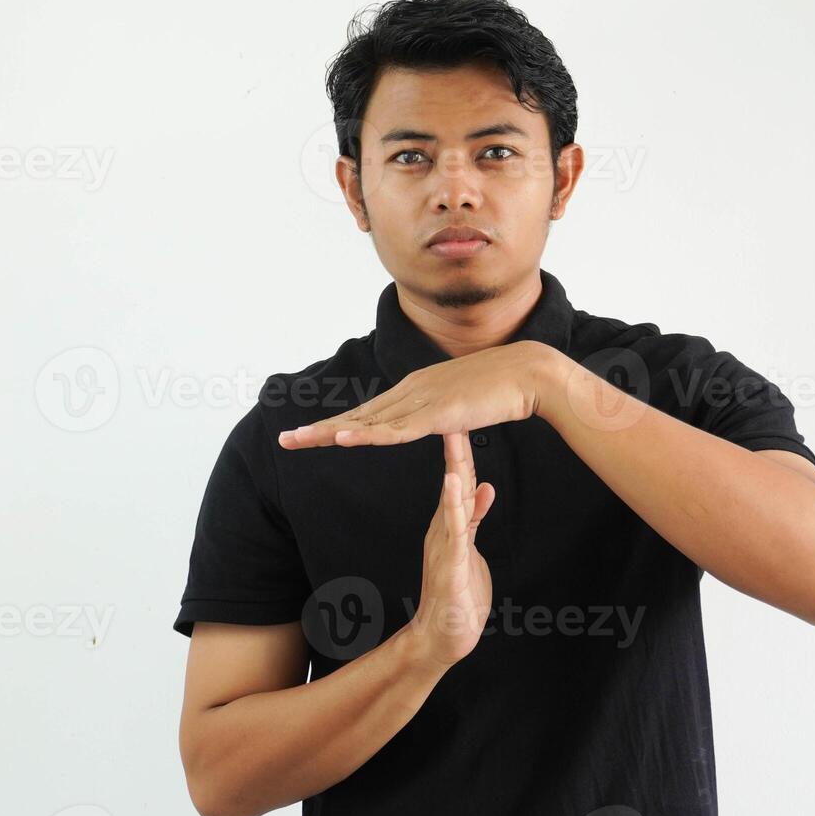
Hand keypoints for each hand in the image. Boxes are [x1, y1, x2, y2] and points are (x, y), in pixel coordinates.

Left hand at [276, 341, 555, 448]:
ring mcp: (421, 402)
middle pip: (357, 416)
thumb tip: (435, 421)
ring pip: (368, 423)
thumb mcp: (461, 405)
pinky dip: (367, 435)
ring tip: (299, 441)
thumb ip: (443, 413)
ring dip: (330, 433)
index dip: (337, 426)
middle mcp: (410, 392)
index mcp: (414, 391)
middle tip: (286, 440)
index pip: (368, 414)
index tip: (311, 435)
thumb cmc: (501, 390)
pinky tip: (343, 440)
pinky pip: (395, 430)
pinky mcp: (436, 414)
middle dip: (320, 429)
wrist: (528, 374)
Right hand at [409, 432, 495, 667]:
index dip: (463, 448)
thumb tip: (485, 486)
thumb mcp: (472, 550)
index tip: (465, 415)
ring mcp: (445, 547)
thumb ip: (475, 518)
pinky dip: (455, 509)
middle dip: (456, 447)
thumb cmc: (459, 596)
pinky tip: (455, 487)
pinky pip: (454, 534)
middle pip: (453, 483)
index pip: (459, 480)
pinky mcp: (450, 566)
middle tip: (455, 410)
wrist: (442, 638)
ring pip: (451, 503)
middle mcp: (444, 530)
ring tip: (454, 440)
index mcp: (451, 525)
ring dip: (454, 471)